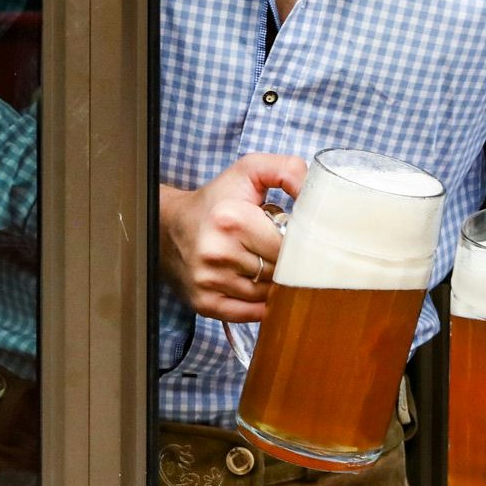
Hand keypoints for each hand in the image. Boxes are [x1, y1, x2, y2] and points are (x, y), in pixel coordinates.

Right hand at [158, 154, 306, 324]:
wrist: (168, 225)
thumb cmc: (217, 199)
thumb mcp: (250, 171)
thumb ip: (288, 171)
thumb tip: (316, 196)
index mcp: (232, 220)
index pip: (288, 248)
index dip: (299, 245)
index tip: (298, 238)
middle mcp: (218, 253)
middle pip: (279, 273)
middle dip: (288, 264)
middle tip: (282, 250)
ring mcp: (209, 282)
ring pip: (268, 296)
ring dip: (275, 283)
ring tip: (266, 263)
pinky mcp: (204, 303)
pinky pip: (251, 314)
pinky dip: (261, 305)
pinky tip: (259, 286)